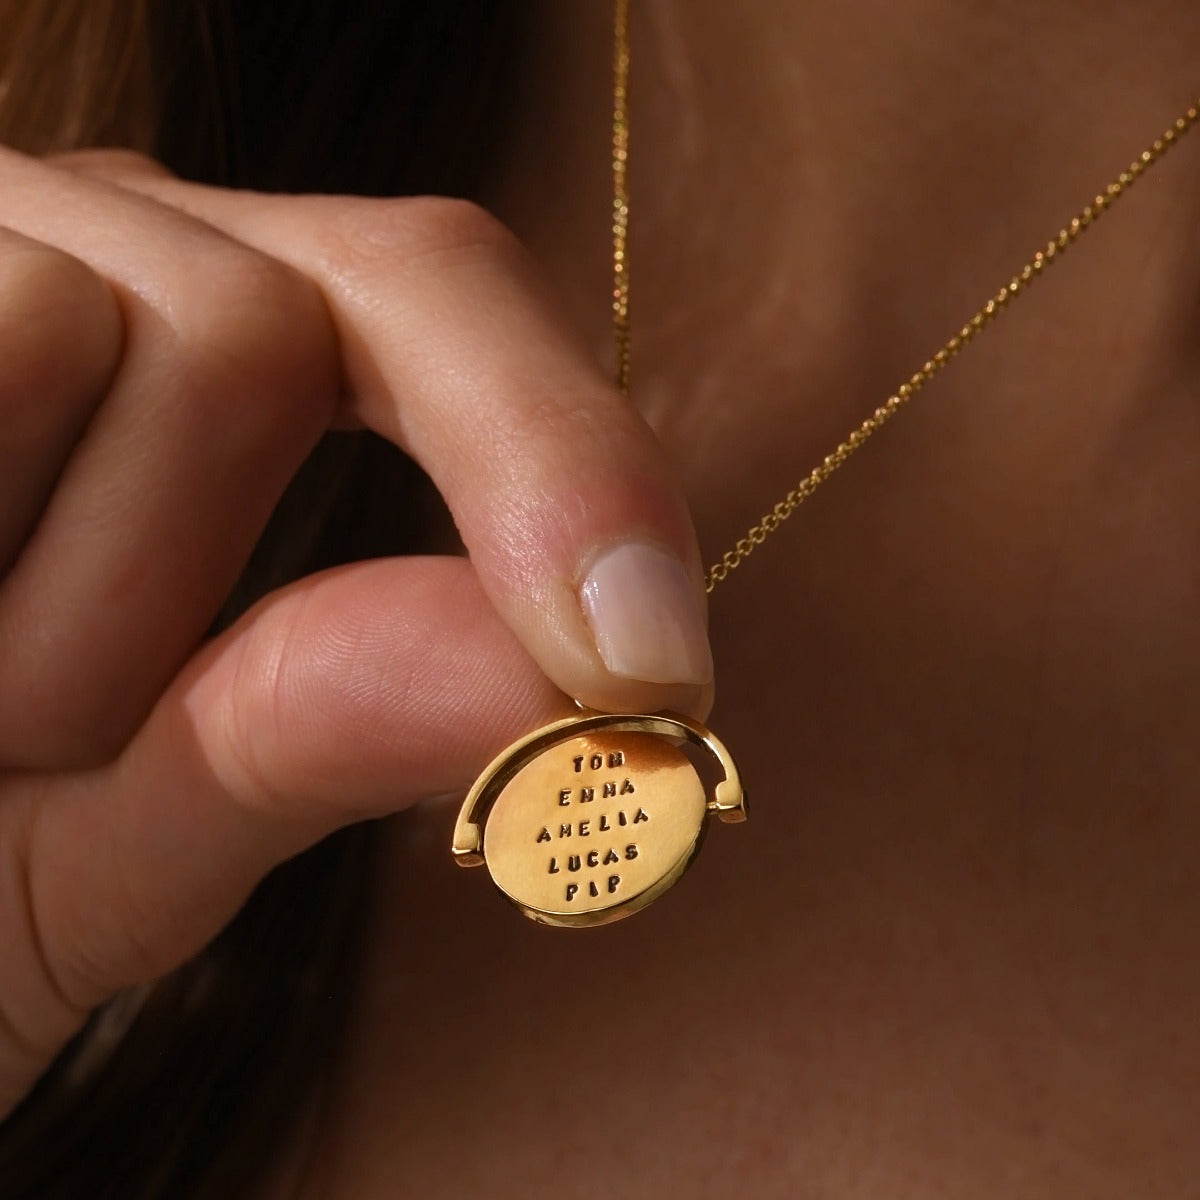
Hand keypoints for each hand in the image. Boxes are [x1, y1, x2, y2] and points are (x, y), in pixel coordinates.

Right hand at [0, 149, 712, 1114]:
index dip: (572, 472)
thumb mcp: (105, 833)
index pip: (446, 303)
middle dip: (194, 579)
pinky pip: (6, 340)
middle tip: (52, 740)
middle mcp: (102, 238)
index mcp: (207, 330)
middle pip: (294, 320)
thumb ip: (308, 737)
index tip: (651, 670)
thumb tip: (562, 678)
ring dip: (63, 613)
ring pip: (169, 332)